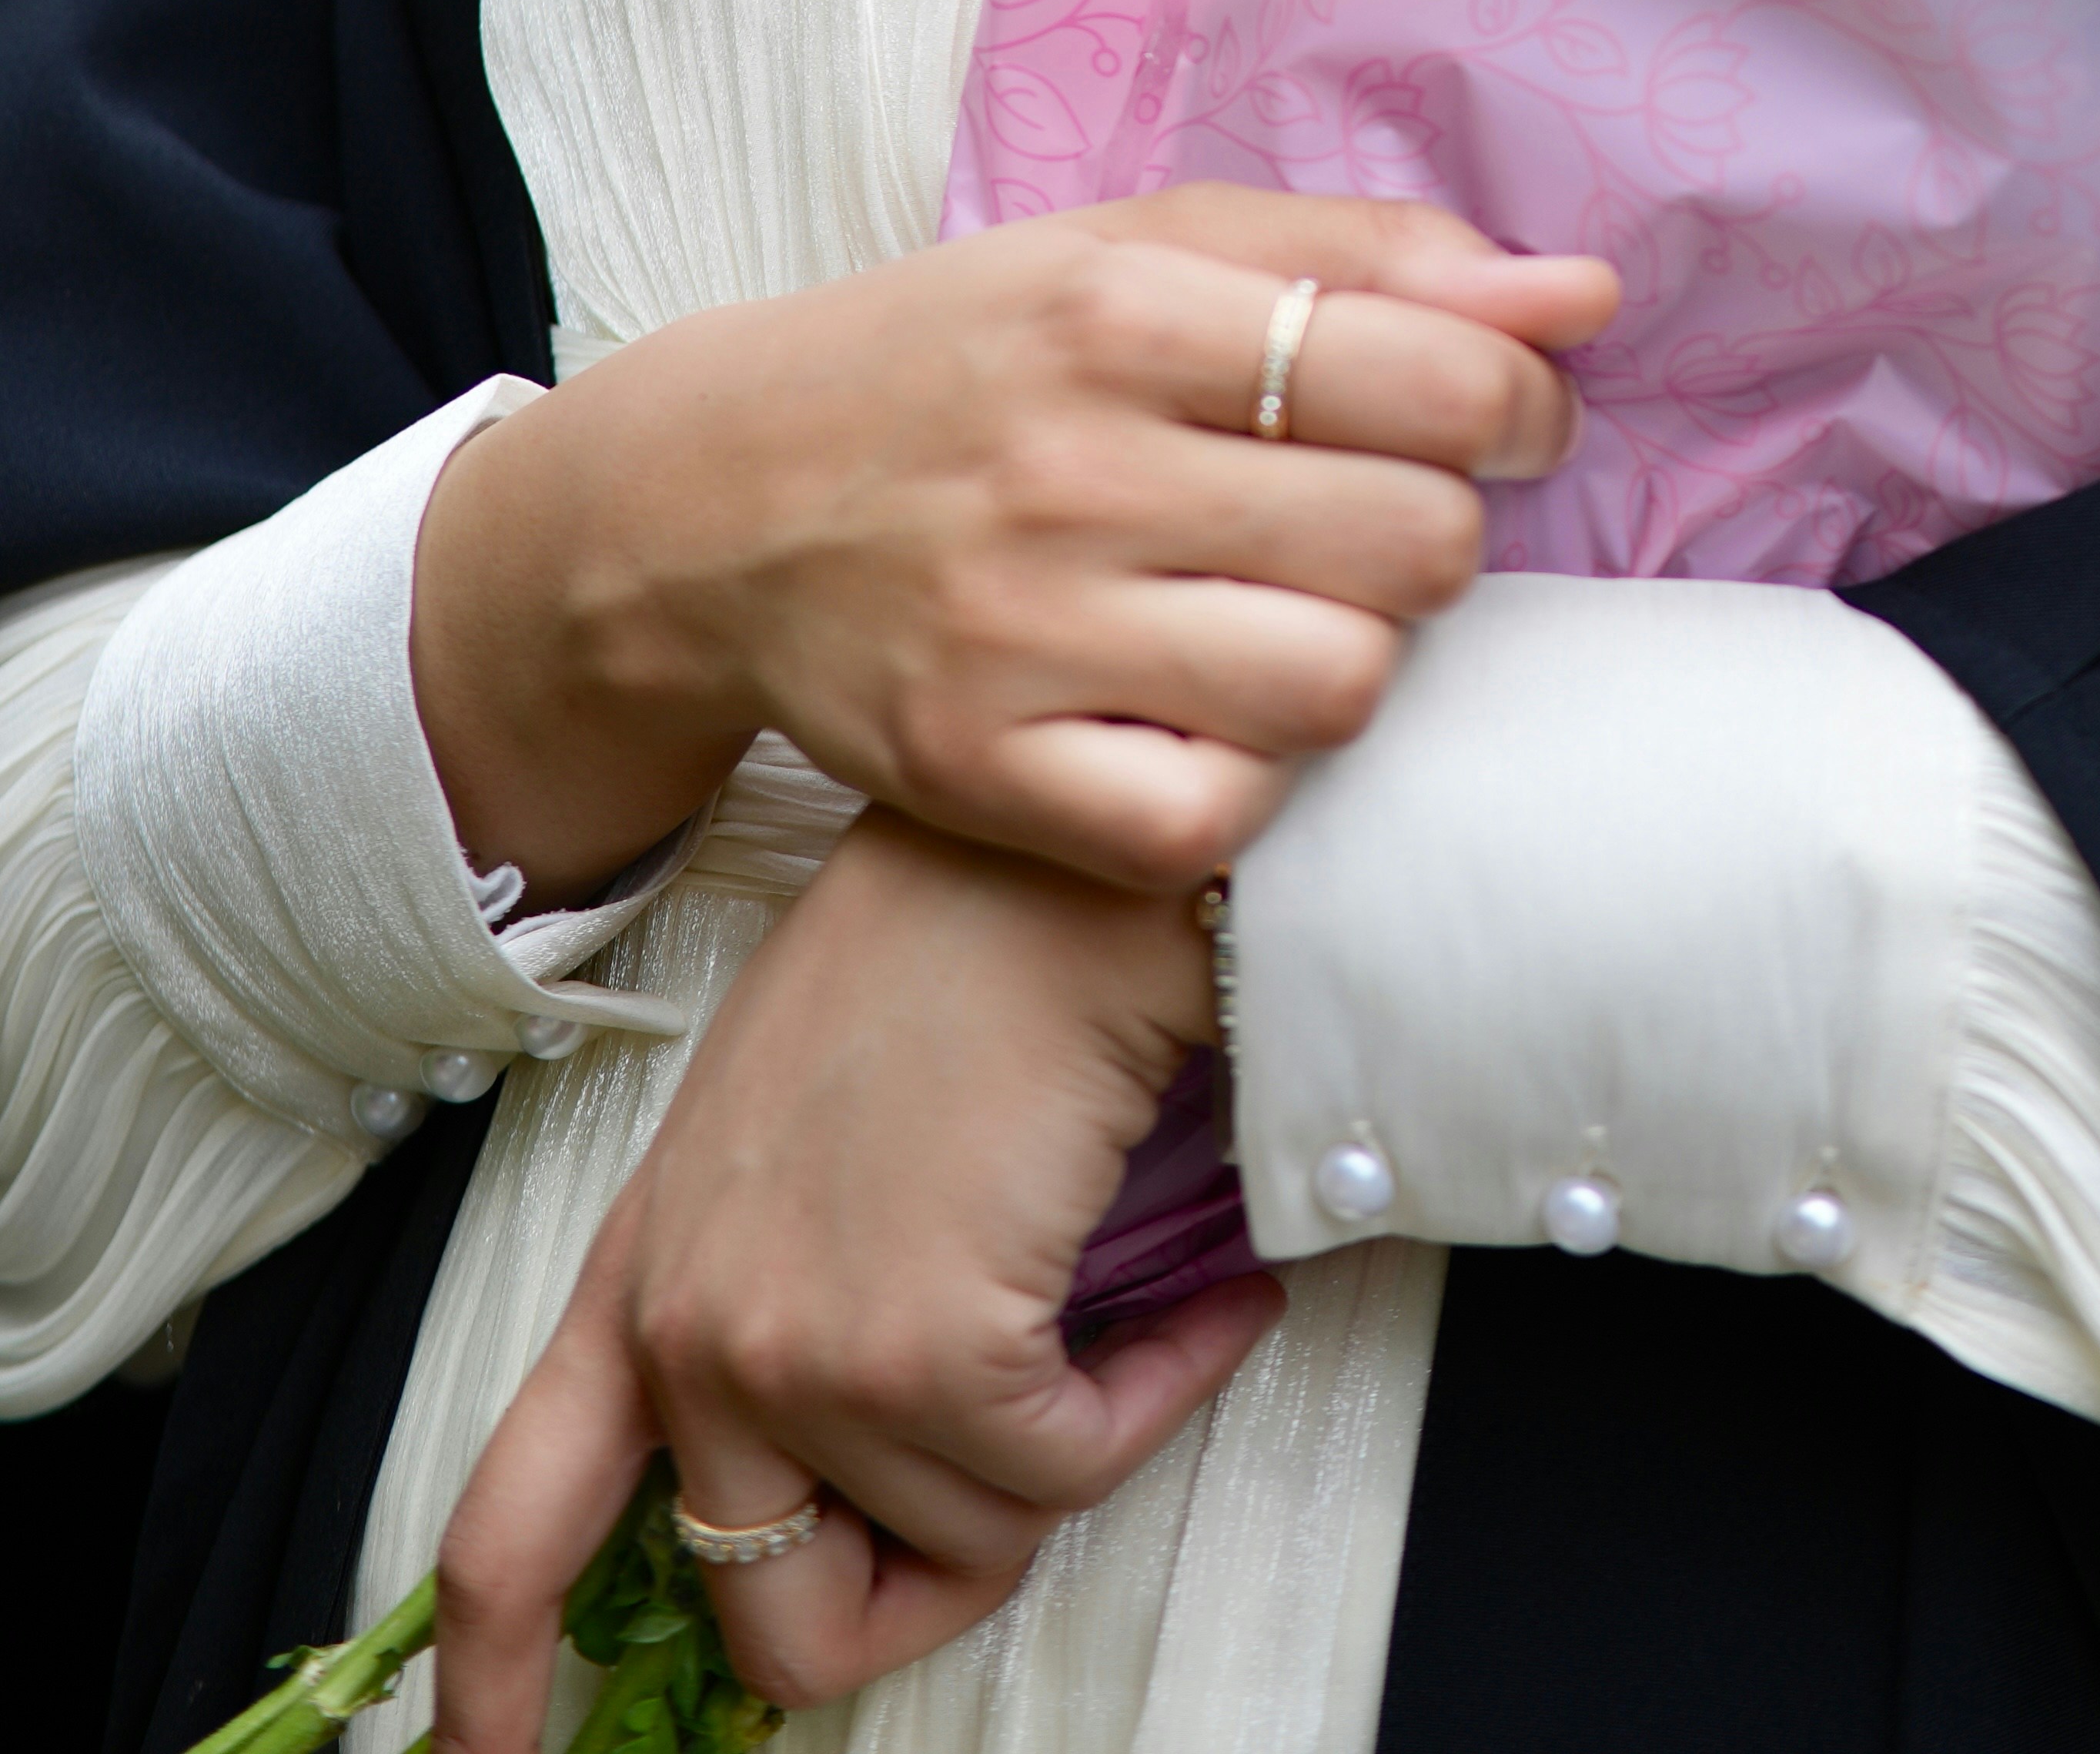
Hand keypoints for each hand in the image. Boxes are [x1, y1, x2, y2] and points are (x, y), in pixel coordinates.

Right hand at [414, 186, 1617, 903]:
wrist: (715, 501)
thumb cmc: (974, 356)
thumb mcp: (1146, 245)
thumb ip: (1372, 254)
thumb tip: (1582, 294)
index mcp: (1125, 309)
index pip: (1435, 379)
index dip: (1521, 409)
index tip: (1507, 420)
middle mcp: (1076, 468)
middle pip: (1414, 543)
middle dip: (1439, 532)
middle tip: (1382, 521)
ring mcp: (1024, 632)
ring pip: (1339, 689)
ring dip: (1356, 658)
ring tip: (1299, 614)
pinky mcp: (984, 769)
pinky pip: (1215, 820)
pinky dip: (1247, 781)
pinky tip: (1214, 718)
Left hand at [429, 808, 1273, 1752]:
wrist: (1065, 839)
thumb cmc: (962, 934)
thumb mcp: (800, 1117)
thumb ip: (788, 1279)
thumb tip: (875, 1458)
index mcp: (647, 1270)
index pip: (509, 1528)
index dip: (494, 1682)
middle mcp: (690, 1333)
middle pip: (777, 1615)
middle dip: (924, 1589)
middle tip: (1032, 1472)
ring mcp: (794, 1357)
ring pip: (963, 1541)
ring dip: (1079, 1443)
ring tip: (1137, 1300)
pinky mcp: (922, 1360)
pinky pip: (1061, 1478)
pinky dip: (1152, 1397)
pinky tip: (1197, 1294)